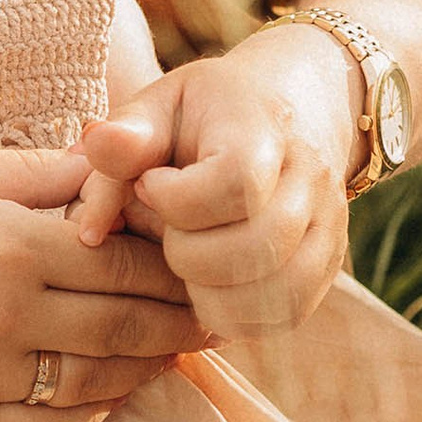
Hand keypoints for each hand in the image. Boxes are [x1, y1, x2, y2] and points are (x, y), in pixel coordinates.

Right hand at [0, 151, 204, 421]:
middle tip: (220, 318)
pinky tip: (110, 397)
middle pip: (126, 324)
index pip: (126, 259)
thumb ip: (36, 176)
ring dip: (147, 371)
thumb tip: (113, 166)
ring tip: (176, 356)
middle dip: (181, 323)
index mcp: (5, 240)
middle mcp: (1, 312)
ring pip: (96, 380)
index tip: (209, 260)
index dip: (178, 264)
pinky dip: (90, 416)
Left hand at [78, 26, 366, 339]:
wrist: (283, 113)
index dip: (177, 201)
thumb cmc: (204, 114)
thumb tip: (93, 147)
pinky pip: (287, 316)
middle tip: (164, 232)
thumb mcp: (160, 104)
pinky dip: (238, 317)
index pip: (235, 184)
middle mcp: (310, 179)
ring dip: (213, 295)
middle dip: (188, 255)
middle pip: (257, 248)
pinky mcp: (326, 267)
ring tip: (185, 262)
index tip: (149, 186)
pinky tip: (207, 289)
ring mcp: (328, 227)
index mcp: (264, 130)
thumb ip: (126, 133)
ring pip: (278, 294)